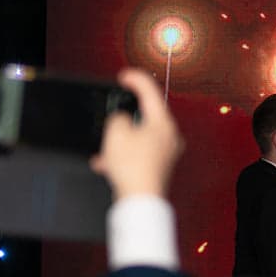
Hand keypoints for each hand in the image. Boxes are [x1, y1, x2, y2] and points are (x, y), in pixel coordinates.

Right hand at [92, 69, 182, 201]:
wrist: (140, 200)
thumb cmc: (134, 168)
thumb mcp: (116, 132)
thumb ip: (118, 117)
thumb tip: (121, 120)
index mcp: (163, 122)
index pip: (150, 91)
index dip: (135, 79)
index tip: (125, 76)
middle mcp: (170, 136)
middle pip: (144, 117)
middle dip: (122, 122)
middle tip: (110, 126)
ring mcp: (167, 152)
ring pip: (137, 138)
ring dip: (118, 143)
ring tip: (105, 153)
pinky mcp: (159, 166)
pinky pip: (137, 154)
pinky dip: (121, 156)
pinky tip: (107, 164)